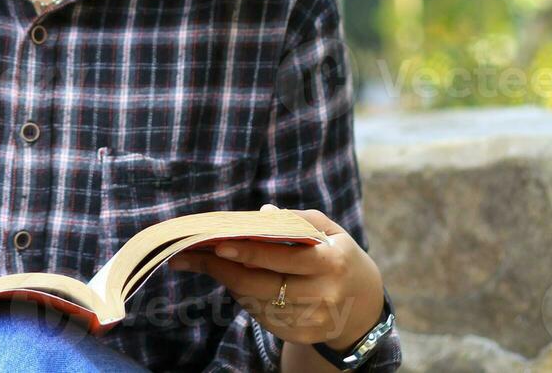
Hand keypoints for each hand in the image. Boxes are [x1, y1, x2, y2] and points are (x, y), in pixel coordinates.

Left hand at [167, 203, 384, 349]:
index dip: (249, 252)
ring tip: (209, 263)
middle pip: (262, 285)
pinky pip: (262, 317)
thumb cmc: (336, 255)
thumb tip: (261, 215)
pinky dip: (245, 299)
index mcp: (332, 263)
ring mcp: (315, 320)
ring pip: (257, 302)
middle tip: (189, 255)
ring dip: (229, 282)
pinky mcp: (304, 336)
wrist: (363, 304)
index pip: (284, 257)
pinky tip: (235, 283)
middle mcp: (325, 295)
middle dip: (222, 270)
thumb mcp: (329, 230)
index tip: (217, 245)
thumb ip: (297, 220)